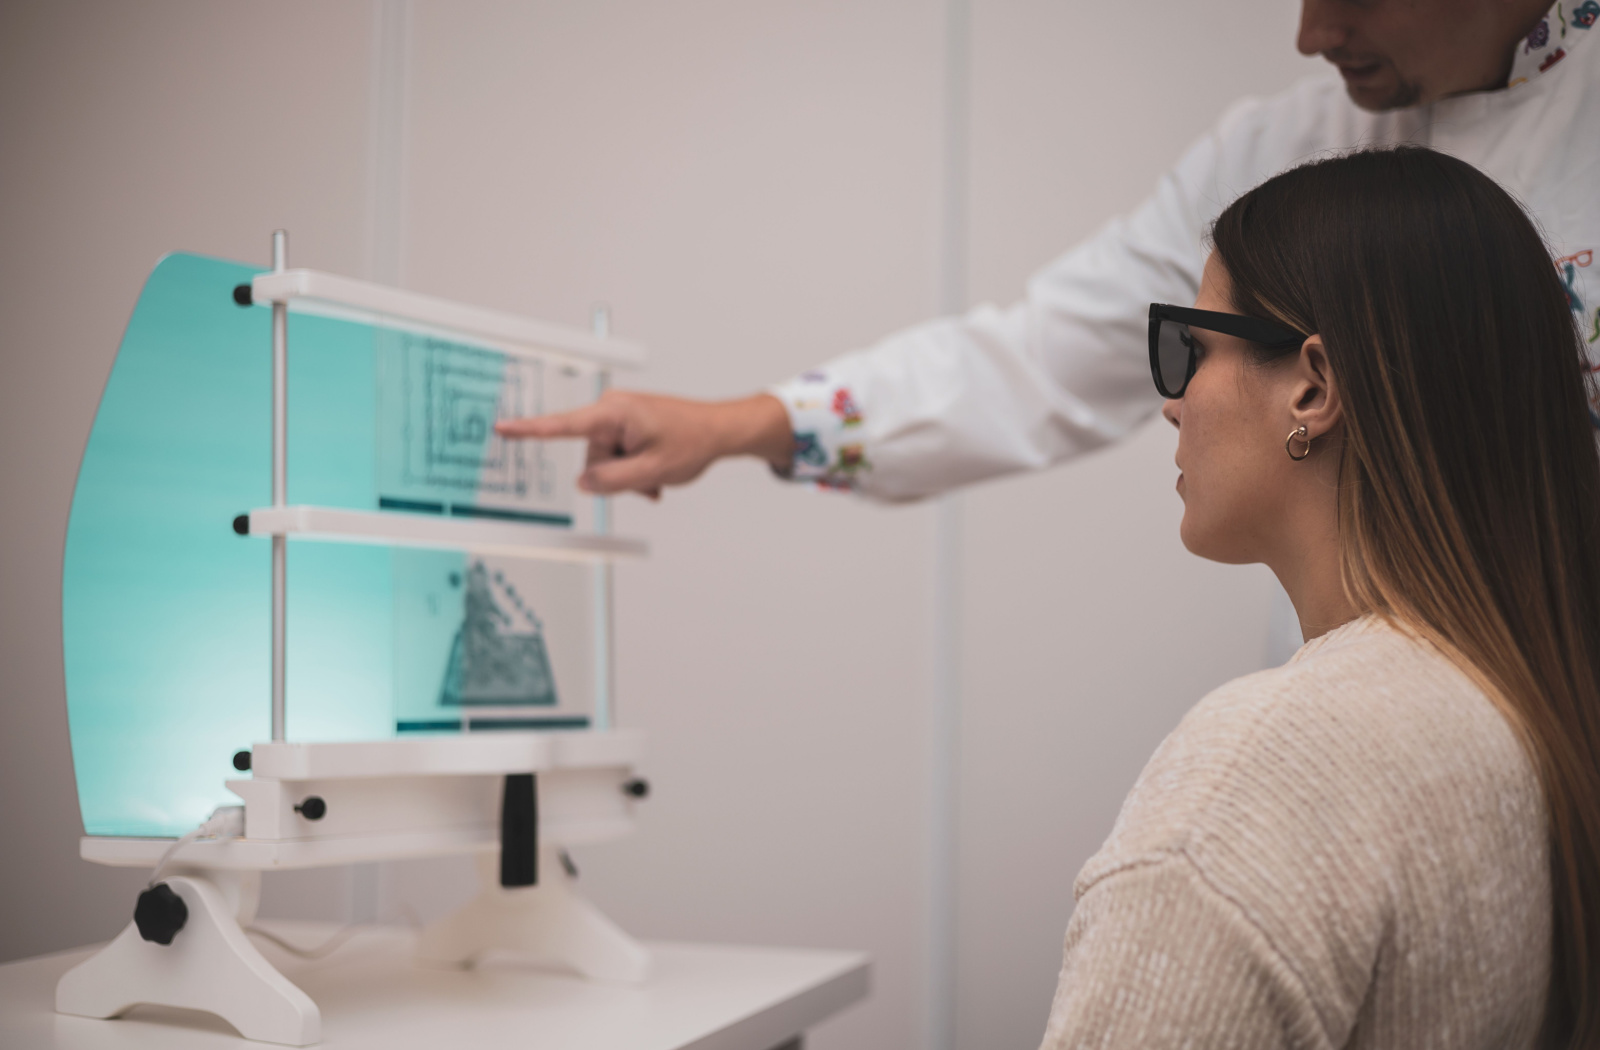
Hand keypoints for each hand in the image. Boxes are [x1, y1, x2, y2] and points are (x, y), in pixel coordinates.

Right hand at [494, 391, 791, 497]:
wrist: (720, 430)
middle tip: (651, 476)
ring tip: (657, 474)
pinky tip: (655, 474)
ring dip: (629, 475)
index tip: (502, 428)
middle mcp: (611, 411)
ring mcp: (618, 419)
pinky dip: (634, 469)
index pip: (563, 426)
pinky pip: (617, 456)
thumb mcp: (651, 472)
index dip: (529, 430)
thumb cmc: (693, 442)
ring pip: (606, 461)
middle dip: (617, 474)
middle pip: (592, 458)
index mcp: (613, 414)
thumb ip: (611, 481)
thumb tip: (583, 483)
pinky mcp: (626, 426)